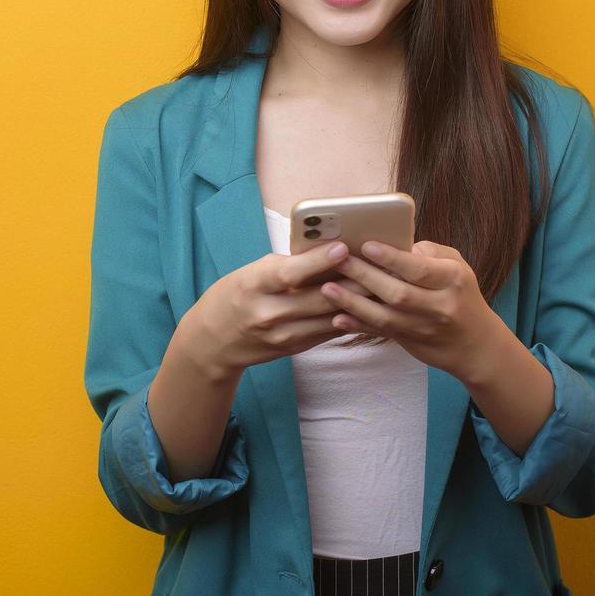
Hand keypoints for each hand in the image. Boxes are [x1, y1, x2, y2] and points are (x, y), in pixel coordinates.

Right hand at [183, 241, 377, 379]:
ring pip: (330, 317)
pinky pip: (328, 331)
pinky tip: (368, 305)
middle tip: (381, 264)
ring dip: (359, 301)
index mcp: (252, 286)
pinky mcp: (293, 348)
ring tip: (383, 283)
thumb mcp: (249, 273)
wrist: (212, 342)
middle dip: (354, 281)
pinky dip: (349, 317)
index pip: (289, 273)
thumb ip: (285, 265)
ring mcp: (282, 335)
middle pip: (319, 297)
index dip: (318, 261)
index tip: (343, 248)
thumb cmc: (232, 297)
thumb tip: (327, 253)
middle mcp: (268, 313)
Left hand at [318, 239, 506, 380]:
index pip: (418, 268)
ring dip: (353, 303)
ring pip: (385, 316)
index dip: (391, 258)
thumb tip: (397, 244)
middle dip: (364, 275)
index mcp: (452, 279)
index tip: (366, 245)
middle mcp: (440, 305)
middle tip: (336, 260)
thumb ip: (429, 252)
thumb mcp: (456, 265)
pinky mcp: (410, 341)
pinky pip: (381, 332)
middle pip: (397, 292)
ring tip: (327, 288)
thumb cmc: (461, 293)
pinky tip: (336, 317)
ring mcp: (424, 327)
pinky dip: (357, 325)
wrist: (476, 344)